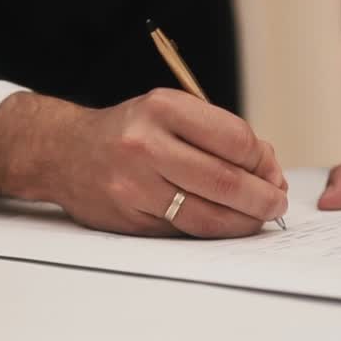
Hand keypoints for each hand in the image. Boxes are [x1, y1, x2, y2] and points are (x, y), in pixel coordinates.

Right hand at [0, 89, 287, 237]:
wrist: (64, 153)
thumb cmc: (127, 131)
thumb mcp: (168, 112)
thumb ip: (216, 134)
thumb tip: (266, 169)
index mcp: (163, 109)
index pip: (234, 139)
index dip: (262, 161)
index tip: (272, 171)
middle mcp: (147, 145)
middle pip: (225, 181)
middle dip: (262, 197)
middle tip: (276, 202)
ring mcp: (136, 185)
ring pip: (207, 215)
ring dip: (244, 221)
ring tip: (259, 217)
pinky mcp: (130, 218)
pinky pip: (184, 231)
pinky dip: (214, 231)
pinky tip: (226, 224)